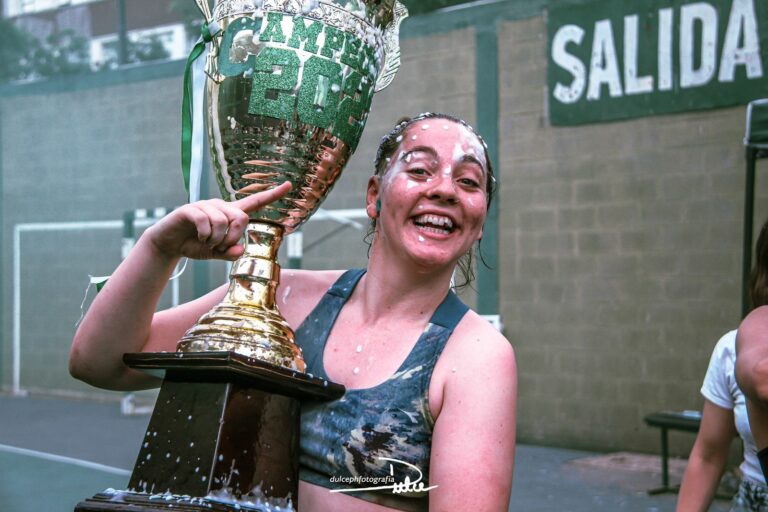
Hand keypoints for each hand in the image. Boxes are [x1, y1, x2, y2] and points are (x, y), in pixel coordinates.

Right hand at [145, 182, 291, 260]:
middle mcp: (220, 206)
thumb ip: (230, 252)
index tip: (289, 184)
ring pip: (223, 221)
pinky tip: (200, 239)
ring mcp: (205, 206)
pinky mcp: (190, 209)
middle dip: (234, 236)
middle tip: (222, 246)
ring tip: (208, 243)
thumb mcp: (216, 253)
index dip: (272, 194)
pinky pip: (205, 221)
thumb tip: (240, 251)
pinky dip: (205, 235)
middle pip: (241, 217)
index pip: (255, 202)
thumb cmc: (195, 245)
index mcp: (230, 214)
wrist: (168, 243)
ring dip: (217, 239)